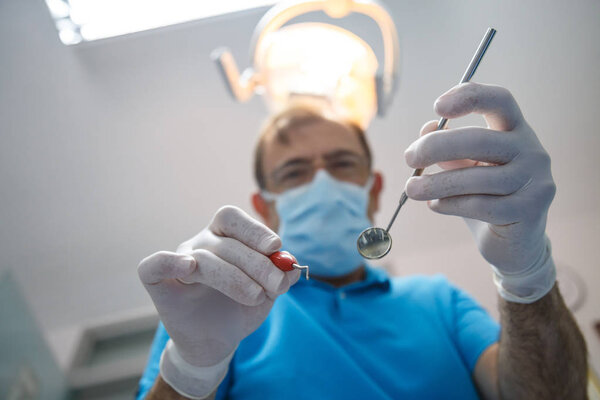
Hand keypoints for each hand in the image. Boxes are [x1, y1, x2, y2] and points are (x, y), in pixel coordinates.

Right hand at [138, 206, 299, 395]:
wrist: (216, 342)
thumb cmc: (240, 309)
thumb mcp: (267, 292)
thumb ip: (280, 276)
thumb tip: (291, 265)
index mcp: (224, 237)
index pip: (233, 219)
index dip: (254, 230)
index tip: (276, 247)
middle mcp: (200, 243)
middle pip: (225, 241)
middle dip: (257, 263)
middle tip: (277, 285)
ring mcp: (178, 261)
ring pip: (204, 260)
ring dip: (236, 278)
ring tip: (257, 297)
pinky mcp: (159, 284)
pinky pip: (152, 266)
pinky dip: (168, 262)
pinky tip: (189, 269)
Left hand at [404, 83, 555, 280]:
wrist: (514, 243)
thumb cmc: (486, 197)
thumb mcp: (465, 168)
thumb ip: (448, 150)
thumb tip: (425, 130)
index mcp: (516, 131)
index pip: (500, 100)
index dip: (470, 97)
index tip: (437, 106)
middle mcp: (532, 150)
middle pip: (480, 139)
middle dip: (436, 147)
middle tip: (409, 158)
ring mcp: (535, 180)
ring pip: (476, 177)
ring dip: (436, 183)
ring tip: (412, 189)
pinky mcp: (530, 210)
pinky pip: (480, 205)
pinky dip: (450, 204)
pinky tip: (435, 205)